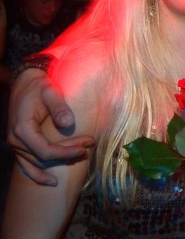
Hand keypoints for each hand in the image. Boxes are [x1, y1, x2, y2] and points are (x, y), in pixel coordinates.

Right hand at [7, 69, 94, 185]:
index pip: (46, 151)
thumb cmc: (39, 86)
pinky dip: (37, 175)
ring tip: (80, 156)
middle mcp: (16, 140)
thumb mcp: (51, 92)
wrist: (25, 82)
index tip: (85, 148)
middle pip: (44, 158)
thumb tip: (69, 123)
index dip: (66, 153)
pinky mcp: (19, 145)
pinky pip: (25, 166)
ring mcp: (15, 145)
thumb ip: (60, 107)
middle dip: (68, 155)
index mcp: (23, 129)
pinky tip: (50, 181)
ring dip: (59, 163)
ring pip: (37, 163)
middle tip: (89, 147)